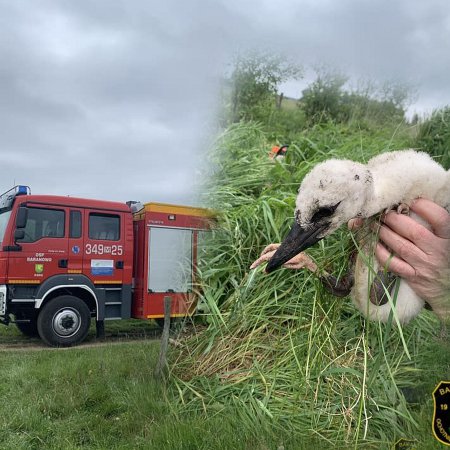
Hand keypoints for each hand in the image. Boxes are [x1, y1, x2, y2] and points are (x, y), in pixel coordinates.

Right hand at [250, 243, 317, 270]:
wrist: (309, 257)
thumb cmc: (302, 263)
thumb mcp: (292, 266)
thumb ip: (280, 265)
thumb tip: (267, 270)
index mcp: (282, 254)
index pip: (267, 257)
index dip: (259, 262)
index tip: (252, 267)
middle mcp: (281, 249)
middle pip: (266, 253)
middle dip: (259, 259)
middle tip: (254, 266)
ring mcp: (282, 247)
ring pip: (269, 248)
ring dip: (264, 253)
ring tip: (261, 261)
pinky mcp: (283, 247)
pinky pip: (273, 247)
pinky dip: (268, 251)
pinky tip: (267, 256)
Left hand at [374, 198, 449, 320]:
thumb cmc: (447, 257)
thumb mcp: (448, 240)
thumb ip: (437, 225)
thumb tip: (416, 206)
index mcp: (449, 239)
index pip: (439, 219)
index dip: (424, 207)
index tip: (411, 201)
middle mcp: (438, 252)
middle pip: (414, 232)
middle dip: (395, 220)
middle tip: (385, 213)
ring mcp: (424, 266)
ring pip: (401, 247)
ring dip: (385, 233)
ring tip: (375, 225)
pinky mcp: (413, 277)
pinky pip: (394, 264)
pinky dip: (382, 254)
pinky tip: (375, 244)